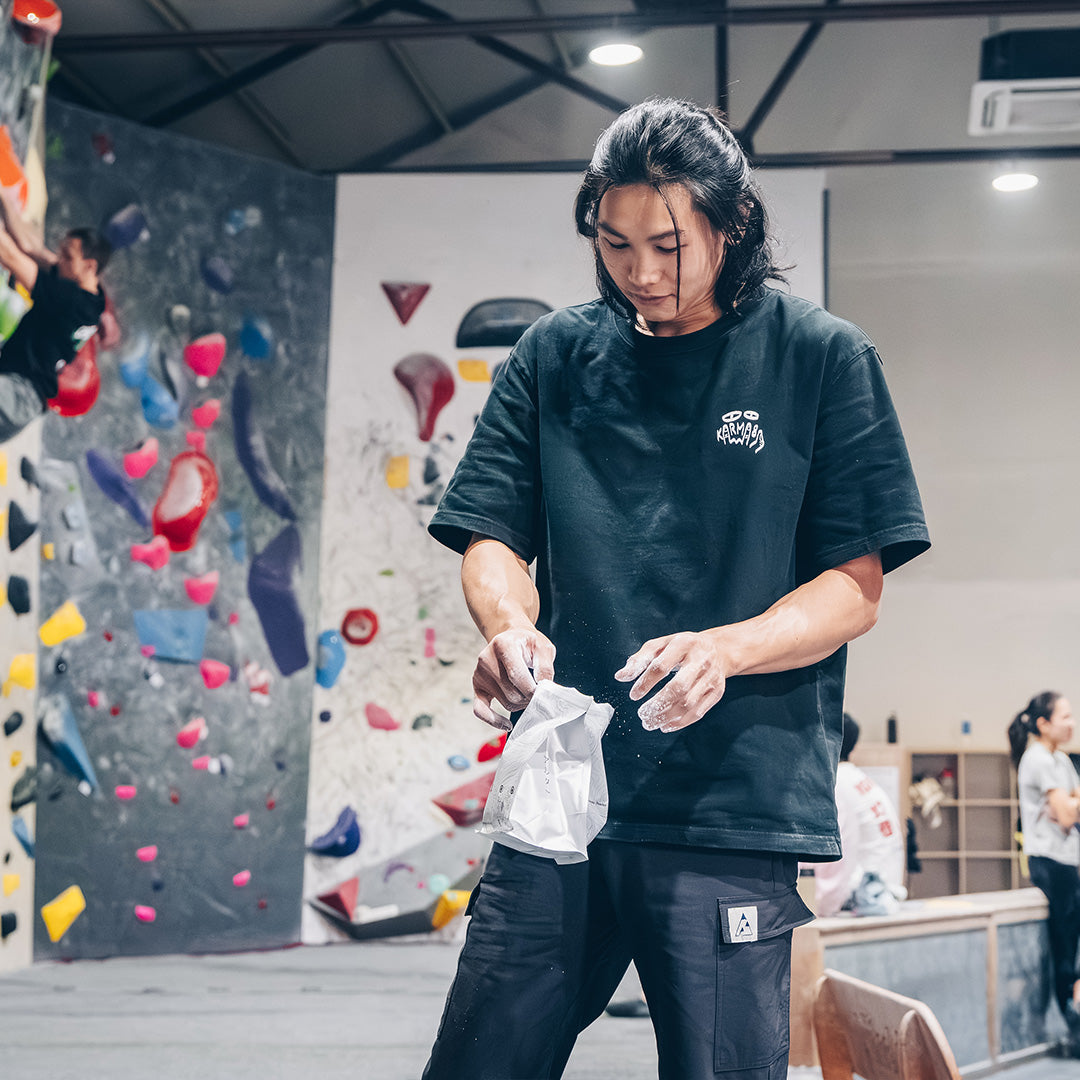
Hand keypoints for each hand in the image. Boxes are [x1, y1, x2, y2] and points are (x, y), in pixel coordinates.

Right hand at [472, 628, 555, 729]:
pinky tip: (507, 725)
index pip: (517, 676)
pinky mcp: (477, 686)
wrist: (511, 638)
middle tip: (538, 692)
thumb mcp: (543, 647)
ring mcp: (479, 674)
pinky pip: (480, 710)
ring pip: (505, 702)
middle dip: (529, 697)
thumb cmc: (528, 644)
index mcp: (502, 645)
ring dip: (521, 704)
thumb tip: (544, 690)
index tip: (544, 694)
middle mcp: (486, 659)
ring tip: (527, 693)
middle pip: (512, 692)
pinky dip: (494, 720)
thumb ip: (545, 667)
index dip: (533, 690)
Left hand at [614, 630, 731, 732]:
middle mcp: (700, 661)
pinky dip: (680, 723)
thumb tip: (620, 676)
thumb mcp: (661, 644)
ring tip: (650, 723)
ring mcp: (711, 678)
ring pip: (688, 703)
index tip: (633, 696)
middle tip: (642, 714)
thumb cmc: (683, 647)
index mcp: (684, 644)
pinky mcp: (716, 692)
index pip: (661, 666)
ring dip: (666, 717)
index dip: (645, 683)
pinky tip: (665, 725)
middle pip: (678, 687)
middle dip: (658, 704)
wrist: (719, 650)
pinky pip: (698, 712)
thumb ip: (640, 659)